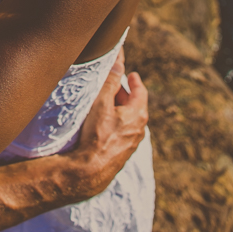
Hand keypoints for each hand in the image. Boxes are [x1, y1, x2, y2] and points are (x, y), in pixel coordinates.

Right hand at [63, 50, 148, 199]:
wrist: (92, 169)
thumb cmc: (97, 134)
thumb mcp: (102, 102)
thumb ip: (111, 81)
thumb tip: (119, 62)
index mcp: (138, 114)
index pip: (141, 92)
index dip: (135, 81)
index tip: (131, 74)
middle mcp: (139, 129)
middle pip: (134, 105)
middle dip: (124, 94)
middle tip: (114, 86)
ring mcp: (132, 143)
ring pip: (129, 120)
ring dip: (120, 110)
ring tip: (107, 104)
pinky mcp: (123, 153)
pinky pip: (123, 132)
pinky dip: (117, 123)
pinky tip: (104, 124)